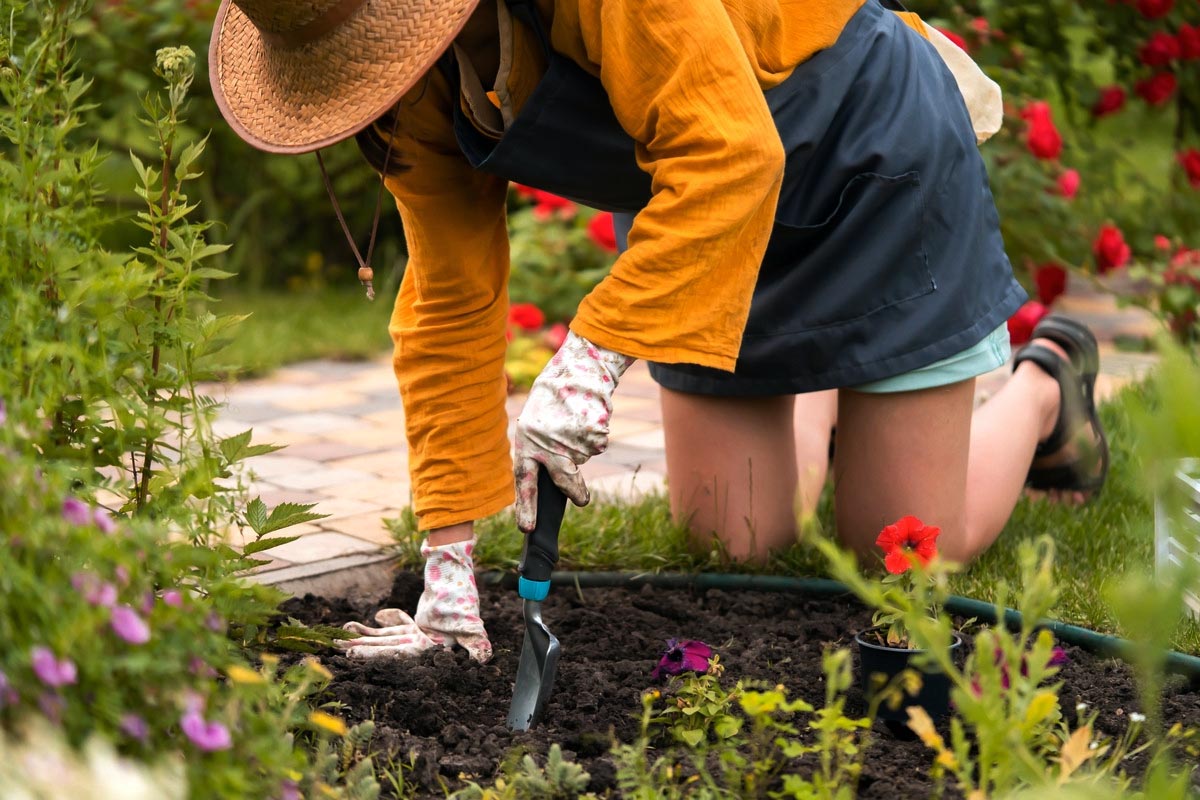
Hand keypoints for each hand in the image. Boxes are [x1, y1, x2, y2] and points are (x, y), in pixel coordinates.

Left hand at [336, 538, 491, 662]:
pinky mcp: (413, 627)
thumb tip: (483, 660)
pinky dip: (379, 624)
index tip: (351, 654)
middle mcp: (418, 645)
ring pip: (382, 639)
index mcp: (427, 647)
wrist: (462, 581)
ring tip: (340, 636)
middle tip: (334, 646)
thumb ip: (476, 643)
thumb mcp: (471, 627)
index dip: (373, 655)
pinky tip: (365, 621)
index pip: (396, 654)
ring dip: (362, 638)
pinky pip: (392, 628)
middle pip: (383, 648)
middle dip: (359, 648)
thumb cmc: (465, 606)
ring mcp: (414, 636)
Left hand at [513, 331, 633, 530]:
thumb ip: (539, 452)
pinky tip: (586, 417)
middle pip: (563, 477)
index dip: (525, 505)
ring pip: (583, 458)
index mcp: (526, 441)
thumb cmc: (552, 402)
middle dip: (574, 490)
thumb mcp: (536, 425)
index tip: (526, 528)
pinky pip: (597, 445)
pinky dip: (595, 434)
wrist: (576, 369)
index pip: (523, 479)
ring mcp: (571, 437)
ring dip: (582, 446)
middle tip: (582, 501)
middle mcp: (547, 442)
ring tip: (575, 421)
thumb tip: (553, 486)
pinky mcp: (592, 431)